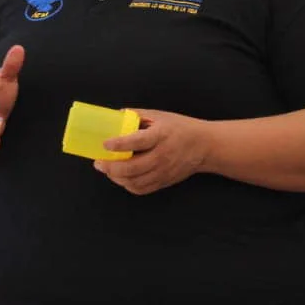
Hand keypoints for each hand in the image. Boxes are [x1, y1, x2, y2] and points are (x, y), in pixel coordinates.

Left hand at [94, 110, 212, 195]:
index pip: (138, 142)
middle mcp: (162, 156)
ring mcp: (163, 171)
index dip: (119, 144)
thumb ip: (138, 115)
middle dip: (111, 167)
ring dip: (116, 177)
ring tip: (107, 170)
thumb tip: (115, 115)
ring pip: (134, 181)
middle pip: (132, 167)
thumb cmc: (181, 128)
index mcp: (161, 136)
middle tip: (99, 162)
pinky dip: (127, 185)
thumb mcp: (161, 116)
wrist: (205, 146)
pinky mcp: (164, 181)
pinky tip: (121, 178)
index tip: (105, 144)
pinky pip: (141, 189)